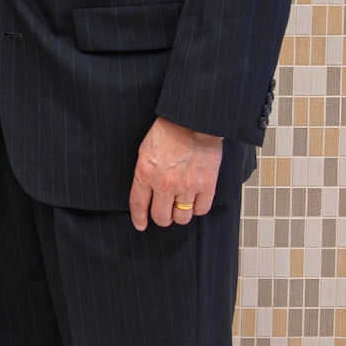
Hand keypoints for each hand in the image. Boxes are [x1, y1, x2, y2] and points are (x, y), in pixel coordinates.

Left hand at [129, 116, 222, 230]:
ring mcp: (187, 186)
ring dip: (180, 216)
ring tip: (180, 208)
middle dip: (162, 219)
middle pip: (161, 217)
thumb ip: (145, 174)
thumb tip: (146, 193)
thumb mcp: (145, 151)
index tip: (141, 225)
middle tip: (164, 214)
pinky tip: (195, 201)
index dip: (139, 219)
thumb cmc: (167, 132)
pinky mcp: (207, 185)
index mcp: (145, 174)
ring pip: (182, 217)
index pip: (138, 205)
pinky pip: (201, 209)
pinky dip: (198, 208)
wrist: (192, 121)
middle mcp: (165, 184)